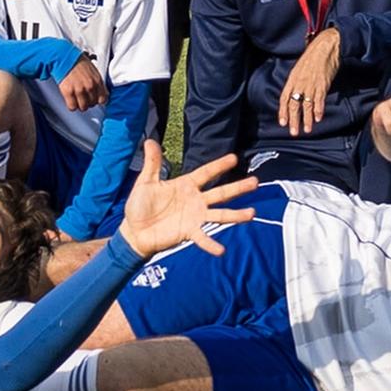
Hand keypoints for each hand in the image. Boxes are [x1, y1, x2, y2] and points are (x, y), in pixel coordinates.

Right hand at [57, 56, 108, 113]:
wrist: (64, 56)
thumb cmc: (78, 62)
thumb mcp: (93, 70)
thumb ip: (98, 82)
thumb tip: (103, 94)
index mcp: (97, 80)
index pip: (103, 100)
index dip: (98, 100)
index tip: (94, 99)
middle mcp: (90, 86)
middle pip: (92, 104)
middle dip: (88, 102)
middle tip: (83, 97)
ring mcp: (79, 89)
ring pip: (83, 107)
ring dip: (80, 105)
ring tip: (76, 98)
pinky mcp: (68, 92)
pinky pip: (72, 107)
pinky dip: (71, 105)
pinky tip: (70, 99)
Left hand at [116, 151, 258, 262]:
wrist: (134, 231)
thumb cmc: (140, 206)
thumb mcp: (146, 182)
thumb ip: (152, 163)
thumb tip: (150, 140)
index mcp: (186, 185)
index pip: (206, 173)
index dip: (219, 165)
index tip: (235, 158)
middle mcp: (195, 200)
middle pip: (220, 193)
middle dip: (238, 188)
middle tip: (255, 182)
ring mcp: (194, 217)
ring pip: (219, 214)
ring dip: (235, 215)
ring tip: (252, 213)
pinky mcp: (188, 232)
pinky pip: (203, 238)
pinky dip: (211, 244)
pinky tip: (221, 250)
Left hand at [276, 28, 344, 133]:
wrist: (326, 46)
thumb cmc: (313, 56)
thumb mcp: (300, 68)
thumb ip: (297, 81)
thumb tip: (296, 93)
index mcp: (293, 78)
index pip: (284, 98)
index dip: (283, 111)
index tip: (283, 123)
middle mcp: (300, 83)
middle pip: (294, 104)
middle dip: (293, 120)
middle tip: (294, 132)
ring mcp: (311, 84)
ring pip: (307, 105)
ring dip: (307, 119)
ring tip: (307, 129)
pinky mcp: (322, 84)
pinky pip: (319, 99)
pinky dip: (319, 110)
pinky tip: (318, 118)